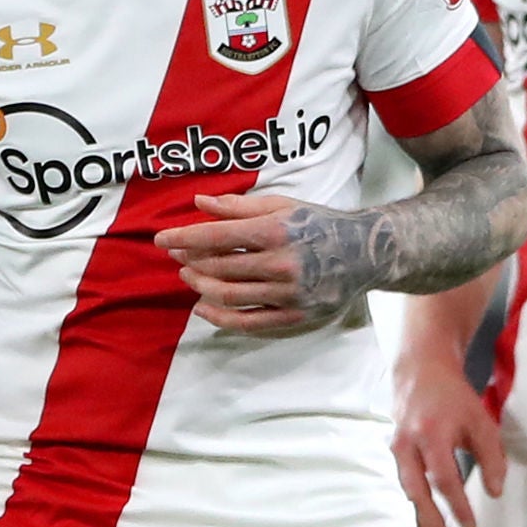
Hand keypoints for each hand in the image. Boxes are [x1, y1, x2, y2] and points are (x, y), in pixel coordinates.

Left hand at [157, 192, 359, 335]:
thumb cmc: (318, 224)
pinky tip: (202, 308)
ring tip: (189, 277)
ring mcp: (288, 294)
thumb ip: (238, 207)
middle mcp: (282, 264)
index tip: (161, 239)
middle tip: (176, 256)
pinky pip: (247, 323)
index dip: (184, 237)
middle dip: (190, 261)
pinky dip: (219, 317)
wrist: (365, 254)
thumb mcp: (282, 206)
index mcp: (277, 231)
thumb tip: (199, 204)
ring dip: (200, 287)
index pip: (217, 236)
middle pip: (219, 268)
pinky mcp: (295, 317)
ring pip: (229, 296)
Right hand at [394, 345, 507, 526]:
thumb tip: (495, 492)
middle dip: (432, 526)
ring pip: (406, 496)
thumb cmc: (455, 398)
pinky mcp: (394, 455)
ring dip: (418, 526)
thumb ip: (492, 457)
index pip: (444, 479)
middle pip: (417, 494)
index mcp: (431, 434)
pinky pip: (403, 490)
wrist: (420, 371)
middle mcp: (407, 445)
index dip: (457, 506)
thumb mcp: (481, 422)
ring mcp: (396, 450)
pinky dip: (412, 513)